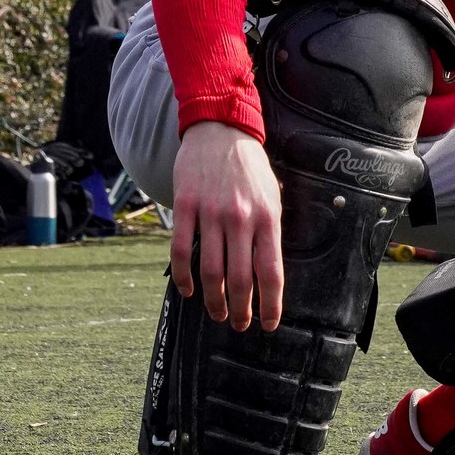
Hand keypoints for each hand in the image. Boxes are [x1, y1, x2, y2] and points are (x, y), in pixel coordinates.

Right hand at [171, 121, 283, 334]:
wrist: (220, 129)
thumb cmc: (248, 166)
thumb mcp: (272, 195)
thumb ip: (268, 230)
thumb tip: (268, 271)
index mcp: (267, 216)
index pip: (271, 271)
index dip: (271, 304)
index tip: (269, 324)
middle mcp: (240, 217)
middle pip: (240, 279)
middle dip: (240, 310)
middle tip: (239, 325)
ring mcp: (211, 213)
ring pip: (211, 271)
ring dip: (213, 300)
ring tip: (216, 313)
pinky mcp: (186, 207)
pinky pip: (182, 251)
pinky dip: (184, 278)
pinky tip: (188, 291)